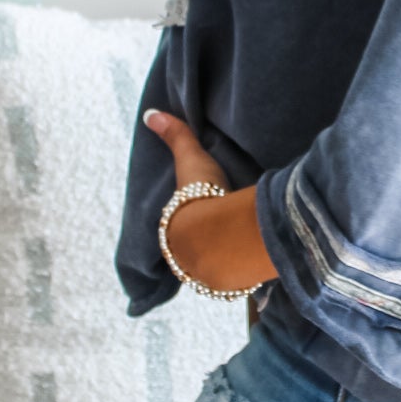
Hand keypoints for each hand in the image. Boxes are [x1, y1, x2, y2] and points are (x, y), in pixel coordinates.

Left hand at [144, 110, 278, 294]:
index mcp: (172, 234)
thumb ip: (177, 137)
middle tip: (218, 239)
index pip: (175, 232)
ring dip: (220, 269)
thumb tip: (150, 113)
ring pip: (211, 275)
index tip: (198, 220)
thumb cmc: (202, 198)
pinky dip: (240, 281)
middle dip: (201, 251)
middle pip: (190, 258)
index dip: (185, 226)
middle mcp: (184, 260)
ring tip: (237, 258)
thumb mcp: (191, 162)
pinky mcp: (230, 287)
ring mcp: (206, 277)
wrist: (221, 235)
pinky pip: (233, 286)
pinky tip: (250, 275)